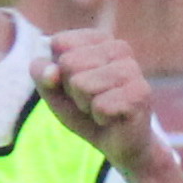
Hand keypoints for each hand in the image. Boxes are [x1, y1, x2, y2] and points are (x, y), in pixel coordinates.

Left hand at [34, 27, 156, 161]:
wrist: (117, 143)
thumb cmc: (85, 111)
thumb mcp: (53, 90)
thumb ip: (41, 73)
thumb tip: (52, 73)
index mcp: (99, 38)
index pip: (60, 43)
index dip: (59, 70)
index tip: (77, 83)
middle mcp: (119, 47)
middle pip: (69, 63)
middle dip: (72, 90)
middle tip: (90, 100)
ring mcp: (132, 69)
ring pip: (82, 84)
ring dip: (86, 105)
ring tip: (101, 108)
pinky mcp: (141, 93)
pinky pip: (100, 106)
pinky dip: (100, 118)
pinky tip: (113, 118)